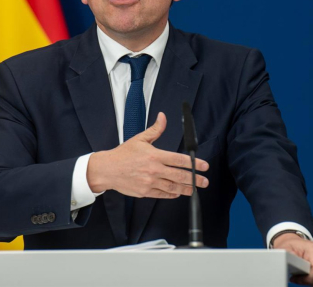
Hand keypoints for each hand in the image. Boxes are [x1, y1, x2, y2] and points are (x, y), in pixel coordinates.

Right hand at [86, 112, 209, 198]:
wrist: (107, 170)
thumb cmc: (123, 154)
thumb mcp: (140, 139)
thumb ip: (155, 129)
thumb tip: (163, 117)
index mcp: (155, 156)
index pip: (179, 160)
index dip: (194, 163)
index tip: (204, 166)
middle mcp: (154, 170)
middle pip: (180, 176)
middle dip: (195, 179)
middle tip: (205, 181)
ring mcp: (150, 182)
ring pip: (173, 187)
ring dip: (186, 189)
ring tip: (195, 189)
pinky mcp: (145, 192)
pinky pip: (163, 194)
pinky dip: (172, 194)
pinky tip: (178, 193)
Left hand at [273, 233, 312, 285]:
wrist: (295, 243)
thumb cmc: (290, 246)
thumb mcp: (285, 249)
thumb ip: (286, 255)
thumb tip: (285, 258)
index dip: (307, 279)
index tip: (295, 278)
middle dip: (309, 281)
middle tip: (297, 278)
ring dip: (312, 281)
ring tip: (301, 276)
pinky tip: (307, 274)